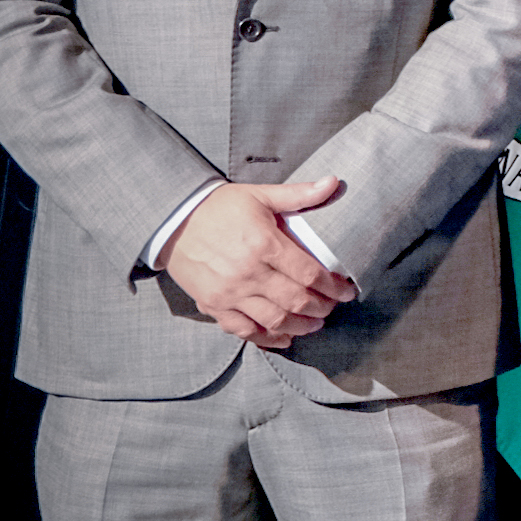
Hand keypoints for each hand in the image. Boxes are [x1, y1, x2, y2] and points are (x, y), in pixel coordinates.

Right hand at [160, 179, 359, 346]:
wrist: (173, 219)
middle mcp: (248, 273)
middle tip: (332, 308)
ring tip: (314, 324)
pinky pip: (243, 330)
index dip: (332, 287)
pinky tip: (283, 338)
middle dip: (321, 308)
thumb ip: (299, 194)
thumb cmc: (221, 207)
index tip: (347, 291)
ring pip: (273, 320)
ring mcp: (229, 293)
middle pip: (295, 300)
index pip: (309, 274)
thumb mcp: (260, 195)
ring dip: (299, 327)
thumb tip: (334, 182)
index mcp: (264, 244)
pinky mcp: (213, 305)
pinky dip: (266, 338)